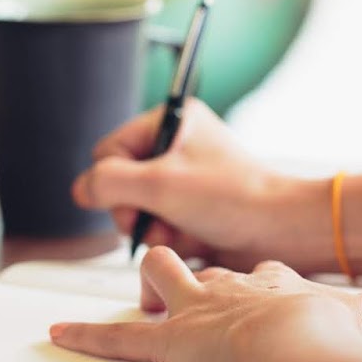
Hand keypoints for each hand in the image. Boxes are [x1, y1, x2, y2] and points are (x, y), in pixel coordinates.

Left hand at [49, 247, 361, 361]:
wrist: (305, 345)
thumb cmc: (340, 341)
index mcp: (279, 284)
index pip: (265, 275)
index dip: (266, 288)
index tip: (277, 302)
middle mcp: (234, 288)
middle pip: (209, 268)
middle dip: (203, 278)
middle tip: (209, 304)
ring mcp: (198, 312)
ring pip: (162, 276)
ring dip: (152, 288)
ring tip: (151, 304)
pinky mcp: (170, 343)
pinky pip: (119, 339)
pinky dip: (86, 336)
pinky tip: (59, 331)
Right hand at [71, 99, 330, 273]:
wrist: (280, 231)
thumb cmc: (234, 197)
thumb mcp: (159, 184)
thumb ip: (108, 182)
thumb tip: (80, 189)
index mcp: (171, 121)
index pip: (109, 150)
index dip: (114, 180)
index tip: (136, 197)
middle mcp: (176, 147)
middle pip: (119, 182)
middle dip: (133, 209)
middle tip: (154, 220)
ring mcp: (183, 180)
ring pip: (136, 208)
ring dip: (149, 227)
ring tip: (174, 233)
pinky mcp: (192, 209)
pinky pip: (157, 224)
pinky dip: (167, 237)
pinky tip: (187, 240)